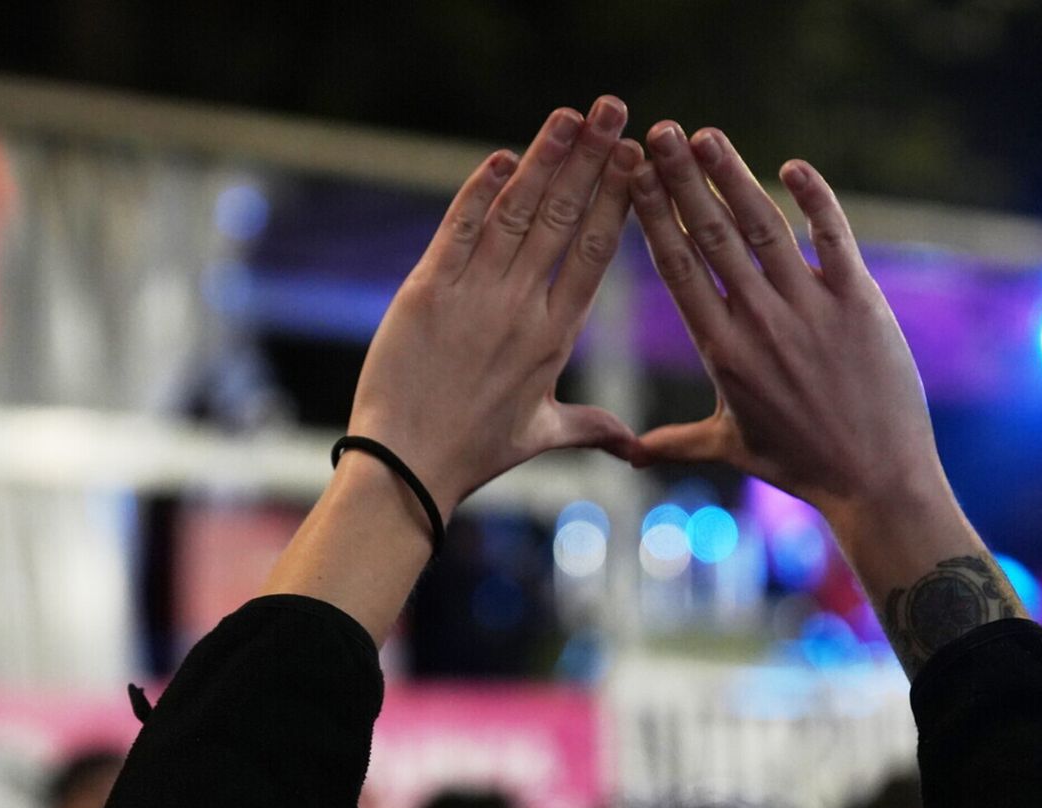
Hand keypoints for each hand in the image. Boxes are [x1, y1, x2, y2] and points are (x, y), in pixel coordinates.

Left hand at [346, 96, 643, 518]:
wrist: (406, 465)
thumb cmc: (473, 453)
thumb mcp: (540, 434)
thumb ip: (590, 426)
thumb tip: (633, 447)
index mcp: (556, 335)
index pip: (597, 252)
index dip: (616, 199)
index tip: (635, 158)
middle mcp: (522, 308)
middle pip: (565, 219)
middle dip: (592, 159)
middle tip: (614, 109)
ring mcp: (475, 296)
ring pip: (518, 214)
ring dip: (546, 160)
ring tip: (572, 116)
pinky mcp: (427, 291)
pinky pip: (459, 229)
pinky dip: (480, 191)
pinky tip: (505, 158)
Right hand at [626, 122, 948, 522]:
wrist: (875, 478)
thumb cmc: (798, 464)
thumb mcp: (729, 446)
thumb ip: (673, 441)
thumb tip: (627, 456)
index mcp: (720, 349)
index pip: (676, 268)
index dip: (653, 217)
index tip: (633, 178)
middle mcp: (759, 320)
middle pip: (710, 234)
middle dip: (681, 178)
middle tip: (658, 132)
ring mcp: (810, 307)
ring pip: (763, 225)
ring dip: (733, 176)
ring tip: (705, 136)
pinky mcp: (859, 301)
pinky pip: (834, 235)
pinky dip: (815, 198)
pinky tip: (792, 167)